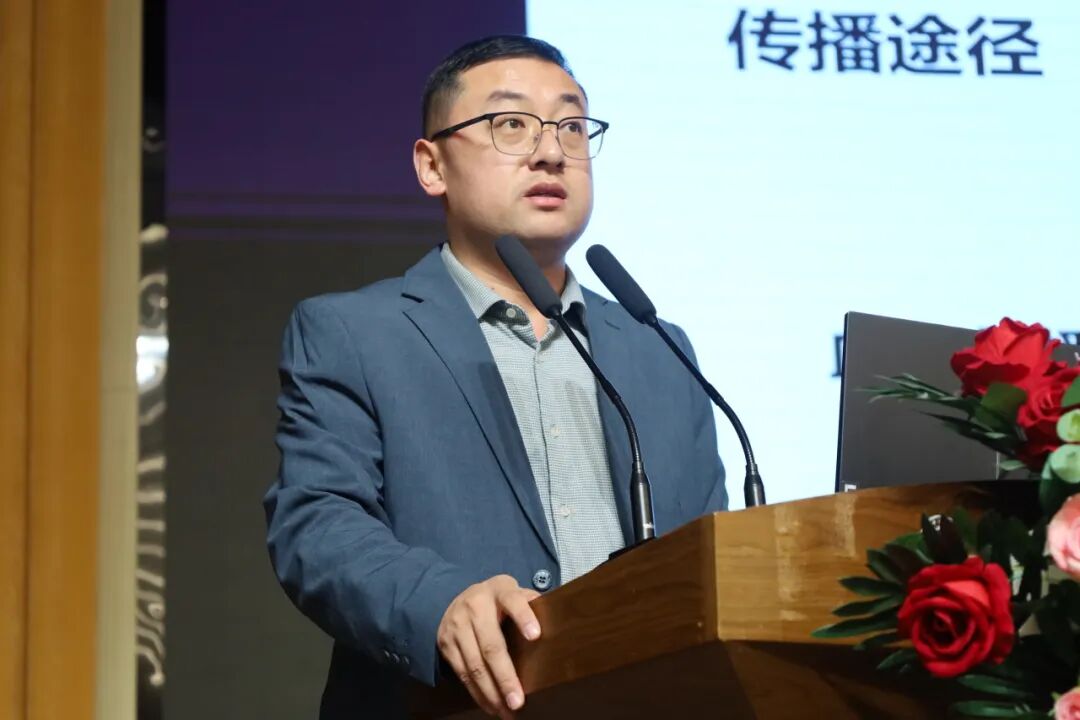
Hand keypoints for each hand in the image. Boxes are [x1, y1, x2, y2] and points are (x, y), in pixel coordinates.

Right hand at [437, 574, 541, 717]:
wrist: (459, 598)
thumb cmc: (499, 601)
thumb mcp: (515, 593)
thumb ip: (533, 604)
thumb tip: (559, 622)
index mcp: (499, 590)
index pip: (513, 601)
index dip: (524, 617)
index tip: (536, 636)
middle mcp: (475, 605)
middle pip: (491, 644)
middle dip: (505, 676)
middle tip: (518, 700)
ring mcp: (457, 625)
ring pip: (474, 664)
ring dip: (491, 692)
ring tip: (507, 711)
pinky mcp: (446, 643)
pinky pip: (462, 673)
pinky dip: (477, 693)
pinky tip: (491, 705)